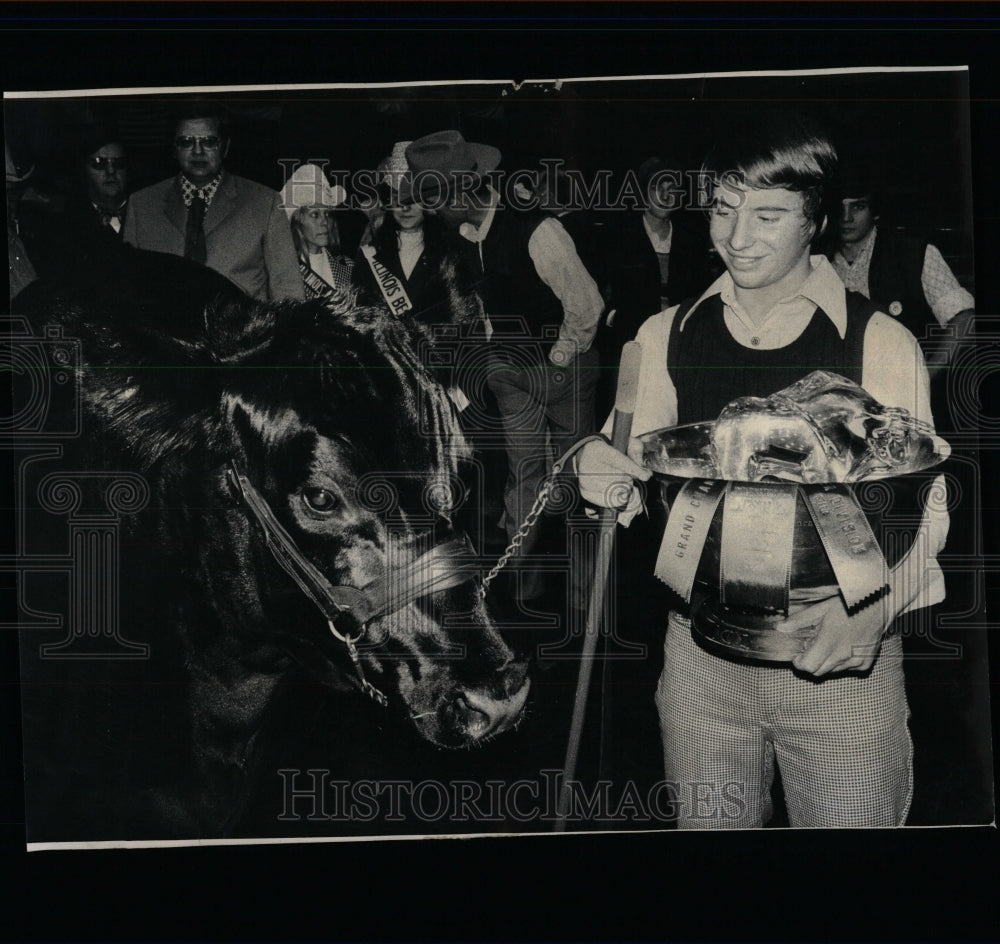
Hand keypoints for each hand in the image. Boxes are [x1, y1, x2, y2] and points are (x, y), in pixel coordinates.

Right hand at [575, 437, 650, 516]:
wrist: (587, 455)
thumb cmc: (609, 449)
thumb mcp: (624, 442)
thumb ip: (636, 450)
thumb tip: (641, 466)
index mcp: (599, 450)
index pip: (620, 462)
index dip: (635, 470)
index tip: (646, 476)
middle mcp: (589, 466)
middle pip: (620, 478)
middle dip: (629, 478)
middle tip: (628, 475)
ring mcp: (586, 482)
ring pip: (617, 491)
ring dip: (625, 488)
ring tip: (622, 482)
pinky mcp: (587, 493)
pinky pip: (611, 502)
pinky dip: (619, 498)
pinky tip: (619, 491)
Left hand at [777, 593, 893, 676]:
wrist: (878, 607)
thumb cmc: (848, 606)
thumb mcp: (820, 609)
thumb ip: (799, 621)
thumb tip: (780, 628)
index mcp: (829, 642)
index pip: (808, 666)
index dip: (799, 663)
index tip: (798, 655)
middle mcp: (843, 655)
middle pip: (818, 672)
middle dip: (811, 663)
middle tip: (813, 647)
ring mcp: (856, 661)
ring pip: (832, 671)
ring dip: (826, 662)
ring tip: (830, 643)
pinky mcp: (865, 663)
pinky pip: (846, 669)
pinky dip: (841, 662)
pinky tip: (844, 646)